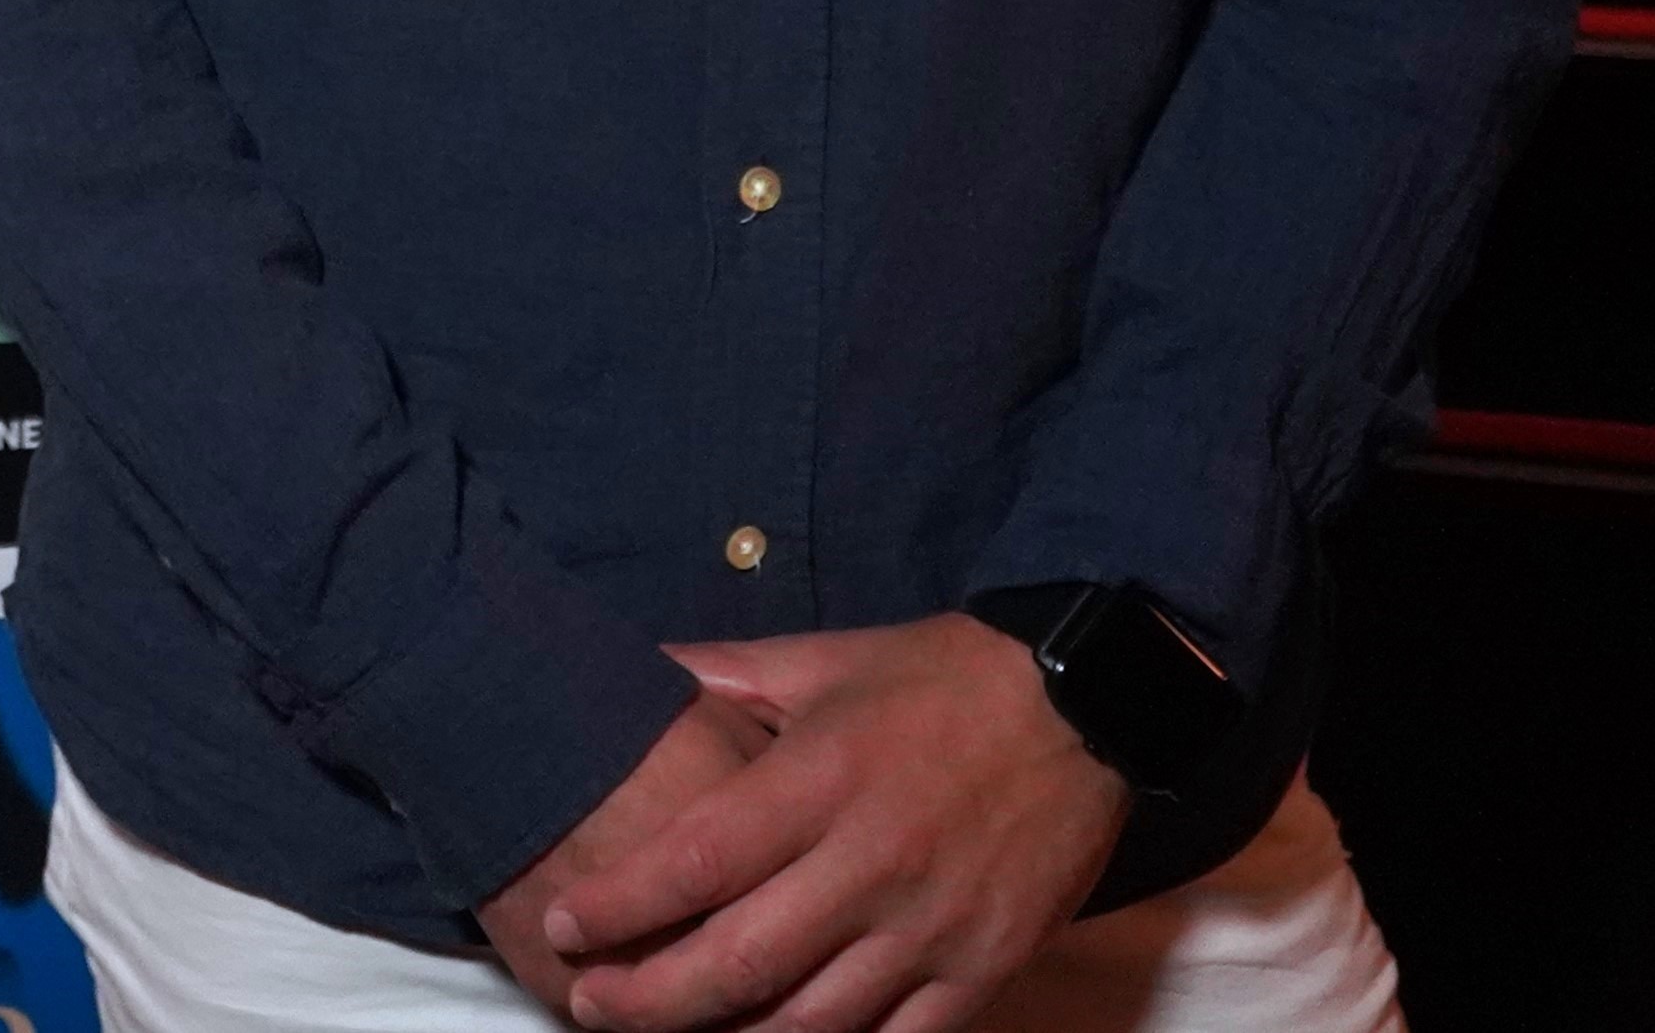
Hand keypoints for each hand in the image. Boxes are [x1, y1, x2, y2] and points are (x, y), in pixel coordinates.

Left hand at [536, 620, 1126, 1032]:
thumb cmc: (943, 677)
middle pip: (738, 963)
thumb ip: (727, 675)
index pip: (696, 860)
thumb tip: (640, 667)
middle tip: (590, 1002)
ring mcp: (930, 928)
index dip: (621, 905)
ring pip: (809, 1022)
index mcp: (823, 779)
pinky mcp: (982, 970)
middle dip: (648, 999)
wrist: (1088, 706)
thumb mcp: (826, 659)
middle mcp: (871, 863)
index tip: (565, 924)